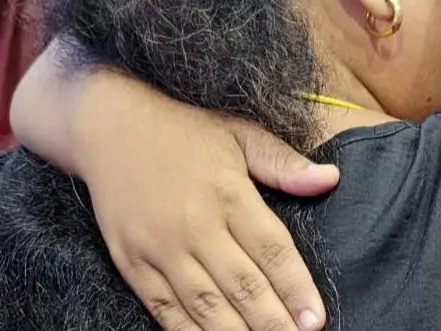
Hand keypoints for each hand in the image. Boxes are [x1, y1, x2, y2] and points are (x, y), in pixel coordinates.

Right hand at [80, 90, 337, 330]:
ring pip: (205, 305)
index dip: (296, 288)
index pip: (271, 250)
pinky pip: (165, 309)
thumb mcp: (240, 134)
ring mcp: (160, 249)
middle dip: (274, 322)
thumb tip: (330, 178)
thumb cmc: (185, 132)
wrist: (109, 129)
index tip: (315, 318)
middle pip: (242, 286)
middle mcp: (195, 226)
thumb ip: (284, 163)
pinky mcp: (132, 264)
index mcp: (228, 194)